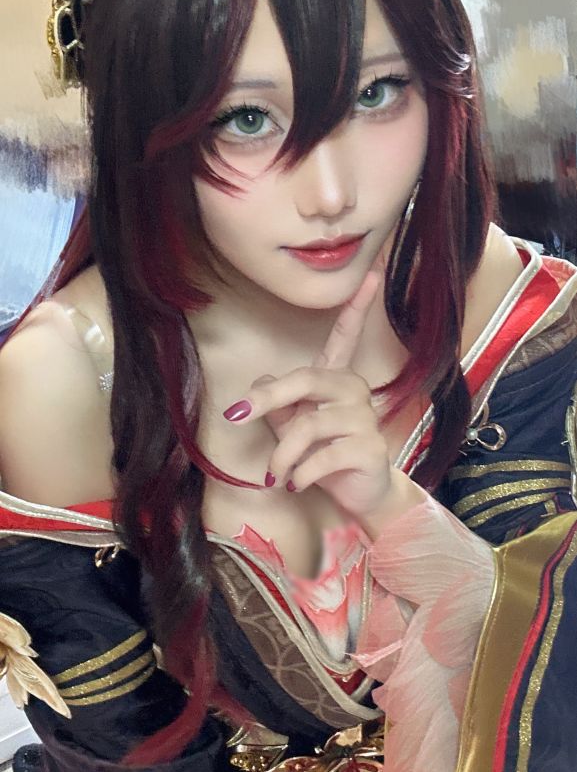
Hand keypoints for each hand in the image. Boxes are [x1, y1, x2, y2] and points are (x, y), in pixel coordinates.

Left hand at [222, 267, 392, 524]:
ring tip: (276, 475)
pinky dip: (301, 473)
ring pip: (309, 425)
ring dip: (283, 454)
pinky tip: (295, 483)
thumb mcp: (292, 427)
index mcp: (336, 379)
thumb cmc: (324, 456)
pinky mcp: (370, 449)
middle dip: (267, 398)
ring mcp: (364, 419)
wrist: (360, 496)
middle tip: (236, 417)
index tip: (371, 275)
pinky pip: (324, 456)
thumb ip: (277, 404)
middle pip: (306, 379)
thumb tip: (261, 378)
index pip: (346, 336)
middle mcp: (353, 391)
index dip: (357, 306)